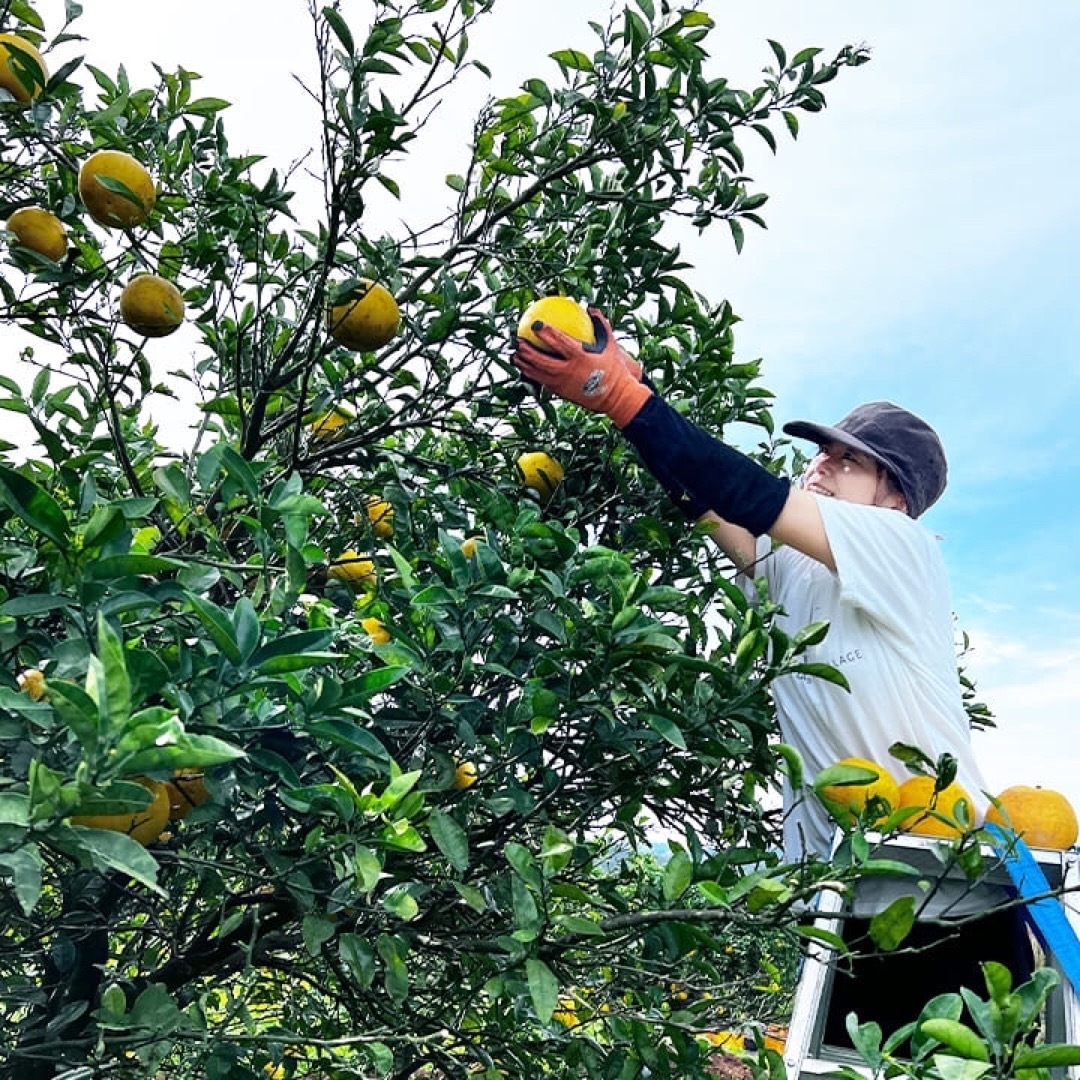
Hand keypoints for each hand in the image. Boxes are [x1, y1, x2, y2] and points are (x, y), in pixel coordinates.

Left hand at [513, 308, 651, 428]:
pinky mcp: (561, 392)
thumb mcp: (610, 345)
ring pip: (538, 373)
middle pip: (541, 360)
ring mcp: (562, 383)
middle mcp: (568, 371)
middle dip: (527, 350)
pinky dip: (532, 375)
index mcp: (579, 357)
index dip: (545, 333)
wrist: (615, 396)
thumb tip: (591, 307)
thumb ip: (600, 325)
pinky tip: (526, 369)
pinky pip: (542, 382)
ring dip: (524, 364)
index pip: (558, 342)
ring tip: (515, 355)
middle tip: (518, 340)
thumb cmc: (613, 368)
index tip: (536, 324)